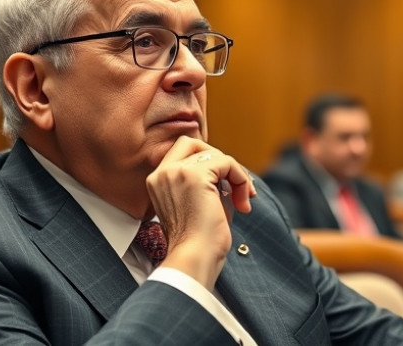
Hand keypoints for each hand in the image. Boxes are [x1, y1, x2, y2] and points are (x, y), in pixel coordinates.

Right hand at [145, 136, 255, 289]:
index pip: (182, 152)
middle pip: (194, 143)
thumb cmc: (200, 241)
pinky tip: (244, 201)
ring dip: (236, 174)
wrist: (195, 258)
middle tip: (236, 186)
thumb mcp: (199, 204)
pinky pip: (227, 162)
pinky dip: (241, 178)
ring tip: (243, 199)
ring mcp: (176, 172)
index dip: (208, 162)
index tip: (226, 187)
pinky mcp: (194, 175)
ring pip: (215, 153)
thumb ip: (207, 182)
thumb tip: (230, 170)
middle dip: (220, 160)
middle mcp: (162, 173)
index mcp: (157, 181)